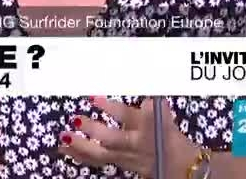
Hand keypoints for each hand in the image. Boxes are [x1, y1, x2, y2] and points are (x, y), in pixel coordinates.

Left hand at [59, 96, 196, 178]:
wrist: (181, 166)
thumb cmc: (167, 134)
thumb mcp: (163, 115)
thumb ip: (151, 101)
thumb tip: (143, 79)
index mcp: (147, 126)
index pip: (129, 116)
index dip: (111, 108)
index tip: (93, 98)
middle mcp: (135, 143)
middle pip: (113, 139)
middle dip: (93, 130)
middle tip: (76, 119)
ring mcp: (126, 156)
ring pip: (102, 154)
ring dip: (81, 146)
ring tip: (64, 136)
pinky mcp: (119, 164)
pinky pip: (97, 162)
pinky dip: (79, 155)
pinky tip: (63, 148)